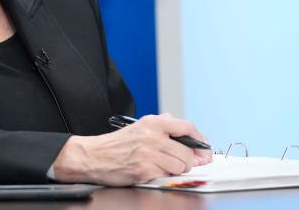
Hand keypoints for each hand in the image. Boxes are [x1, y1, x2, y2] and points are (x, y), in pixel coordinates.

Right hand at [51, 113, 211, 185]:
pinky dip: (163, 175)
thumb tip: (186, 135)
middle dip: (189, 161)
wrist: (94, 156)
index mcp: (153, 122)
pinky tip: (151, 171)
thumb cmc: (117, 144)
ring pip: (181, 165)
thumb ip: (163, 127)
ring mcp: (149, 153)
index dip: (200, 140)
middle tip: (183, 163)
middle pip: (188, 151)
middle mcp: (153, 135)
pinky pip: (167, 175)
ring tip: (163, 166)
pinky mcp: (145, 169)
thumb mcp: (139, 128)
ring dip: (176, 170)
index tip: (204, 149)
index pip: (187, 127)